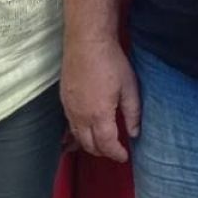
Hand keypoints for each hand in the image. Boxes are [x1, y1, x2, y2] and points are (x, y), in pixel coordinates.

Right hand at [61, 37, 140, 162]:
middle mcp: (80, 116)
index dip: (116, 154)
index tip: (124, 156)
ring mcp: (69, 108)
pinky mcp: (63, 99)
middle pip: (89, 145)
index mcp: (99, 115)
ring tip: (101, 143)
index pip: (107, 145)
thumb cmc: (111, 62)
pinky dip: (78, 132)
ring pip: (76, 136)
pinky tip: (86, 129)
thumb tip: (134, 133)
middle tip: (114, 151)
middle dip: (102, 152)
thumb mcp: (129, 87)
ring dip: (89, 144)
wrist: (87, 41)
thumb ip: (132, 113)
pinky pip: (70, 124)